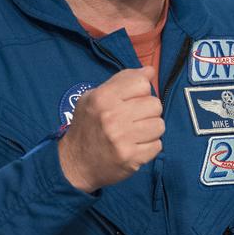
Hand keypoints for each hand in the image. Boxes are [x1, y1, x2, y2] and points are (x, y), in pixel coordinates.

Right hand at [57, 67, 163, 192]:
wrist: (74, 163)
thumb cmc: (88, 126)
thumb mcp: (95, 97)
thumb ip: (122, 80)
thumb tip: (150, 71)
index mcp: (103, 98)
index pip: (142, 83)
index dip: (141, 91)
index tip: (132, 101)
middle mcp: (112, 117)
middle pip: (155, 104)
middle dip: (148, 111)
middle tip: (134, 119)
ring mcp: (122, 139)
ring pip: (159, 125)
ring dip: (150, 129)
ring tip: (135, 133)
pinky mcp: (130, 158)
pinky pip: (158, 145)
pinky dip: (149, 146)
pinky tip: (135, 146)